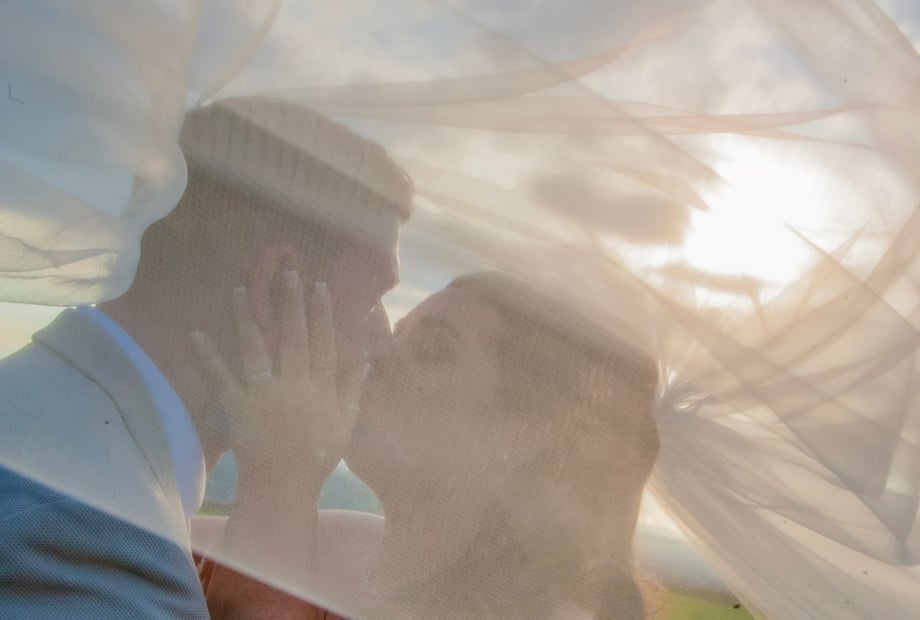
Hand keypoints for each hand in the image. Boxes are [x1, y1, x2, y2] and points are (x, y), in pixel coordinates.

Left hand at [192, 270, 360, 504]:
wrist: (284, 488)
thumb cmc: (317, 457)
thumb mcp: (346, 425)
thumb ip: (353, 390)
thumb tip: (366, 358)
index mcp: (320, 388)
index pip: (323, 343)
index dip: (322, 313)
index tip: (319, 286)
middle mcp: (293, 385)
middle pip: (292, 337)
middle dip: (290, 303)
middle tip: (288, 273)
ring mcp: (264, 394)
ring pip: (256, 349)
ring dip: (246, 318)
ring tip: (239, 289)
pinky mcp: (238, 407)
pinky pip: (221, 378)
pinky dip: (208, 357)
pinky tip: (197, 334)